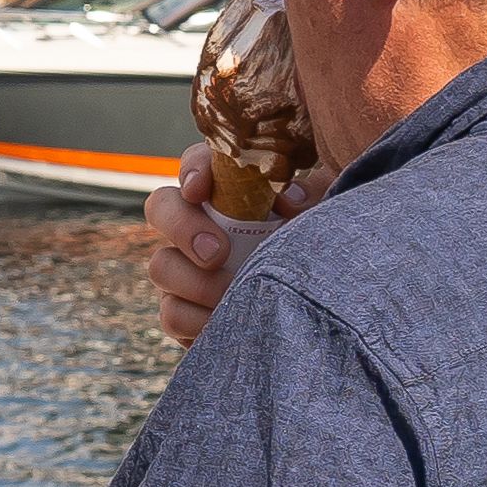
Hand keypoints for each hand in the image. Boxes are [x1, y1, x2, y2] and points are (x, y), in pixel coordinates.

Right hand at [136, 142, 320, 349]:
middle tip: (218, 253)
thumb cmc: (317, 252)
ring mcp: (185, 269)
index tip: (199, 189)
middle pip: (161, 206)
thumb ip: (312, 196)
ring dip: (197, 283)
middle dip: (182, 227)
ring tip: (234, 294)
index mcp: (231, 194)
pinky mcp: (184, 311)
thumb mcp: (325, 217)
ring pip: (162, 265)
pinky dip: (199, 320)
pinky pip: (172, 314)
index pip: (199, 164)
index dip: (193, 170)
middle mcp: (198, 226)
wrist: (316, 313)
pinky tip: (229, 322)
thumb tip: (288, 197)